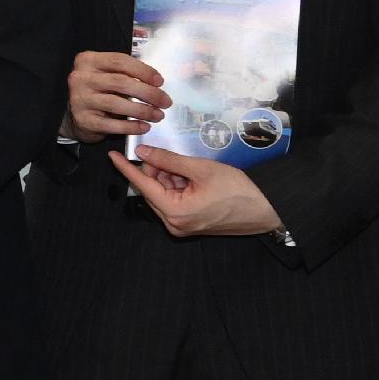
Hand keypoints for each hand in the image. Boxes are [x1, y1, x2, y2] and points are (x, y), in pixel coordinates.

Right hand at [64, 48, 170, 141]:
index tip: (160, 81)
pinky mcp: (83, 120)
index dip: (143, 71)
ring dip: (143, 110)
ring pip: (117, 103)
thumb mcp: (108, 75)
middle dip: (148, 93)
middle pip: (121, 82)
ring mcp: (80, 99)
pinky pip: (112, 124)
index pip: (119, 61)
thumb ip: (126, 74)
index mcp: (88, 61)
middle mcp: (81, 78)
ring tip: (158, 115)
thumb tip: (156, 84)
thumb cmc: (98, 91)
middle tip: (165, 102)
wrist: (74, 114)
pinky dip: (131, 126)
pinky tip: (144, 127)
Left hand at [108, 148, 280, 239]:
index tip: (112, 155)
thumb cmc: (238, 190)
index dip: (126, 168)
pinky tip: (191, 177)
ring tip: (188, 167)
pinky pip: (175, 202)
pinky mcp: (191, 225)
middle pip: (152, 191)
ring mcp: (182, 227)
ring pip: (163, 195)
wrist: (266, 210)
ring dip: (169, 178)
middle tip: (164, 153)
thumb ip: (169, 160)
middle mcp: (174, 224)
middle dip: (156, 170)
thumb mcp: (201, 169)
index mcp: (174, 212)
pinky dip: (178, 187)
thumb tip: (145, 152)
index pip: (142, 185)